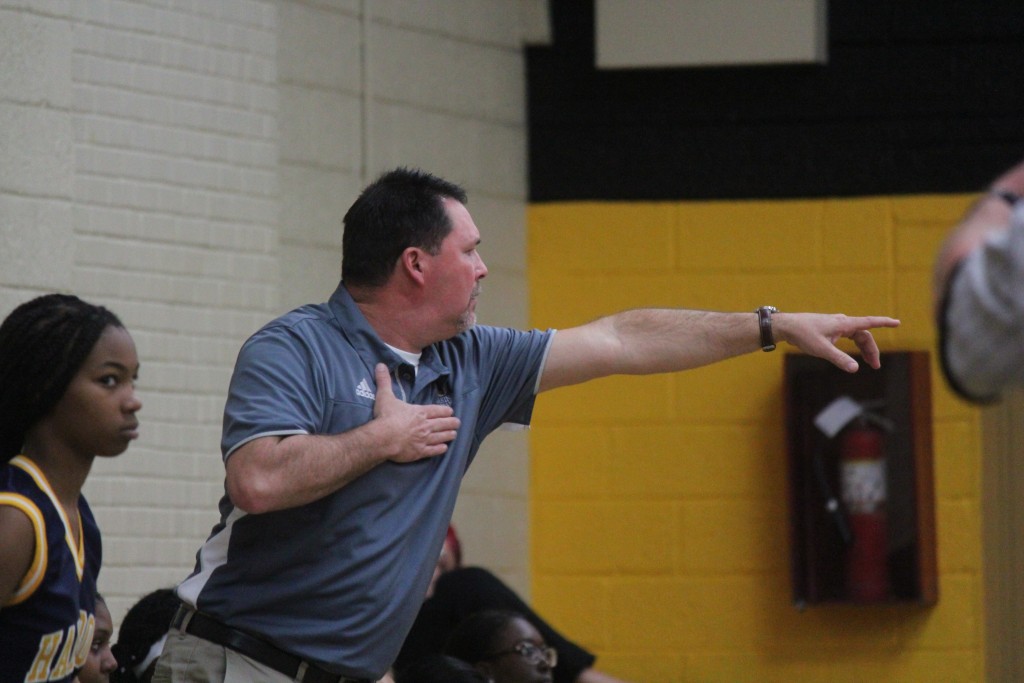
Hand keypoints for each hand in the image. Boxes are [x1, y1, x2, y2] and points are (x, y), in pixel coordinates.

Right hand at [372, 363, 459, 462]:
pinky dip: (440, 449)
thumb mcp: (385, 396)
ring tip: (454, 434)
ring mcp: (424, 439)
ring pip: (441, 437)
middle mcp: (425, 425)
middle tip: (458, 423)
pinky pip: (433, 451)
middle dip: (451, 423)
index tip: (451, 411)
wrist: (383, 438)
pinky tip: (444, 448)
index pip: (436, 410)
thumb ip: (384, 381)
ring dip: (449, 435)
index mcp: (419, 412)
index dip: (445, 411)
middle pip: (442, 423)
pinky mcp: (419, 452)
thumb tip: (380, 365)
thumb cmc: (385, 417)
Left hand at [775, 313, 899, 371]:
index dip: (884, 323)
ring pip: (855, 336)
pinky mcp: (829, 328)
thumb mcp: (822, 349)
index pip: (869, 322)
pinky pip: (848, 336)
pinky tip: (853, 354)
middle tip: (875, 366)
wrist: (786, 326)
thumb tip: (855, 368)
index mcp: (843, 324)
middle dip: (871, 350)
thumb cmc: (803, 335)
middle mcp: (841, 322)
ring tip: (868, 362)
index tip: (897, 322)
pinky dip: (854, 345)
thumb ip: (839, 359)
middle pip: (863, 335)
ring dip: (863, 348)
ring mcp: (835, 325)